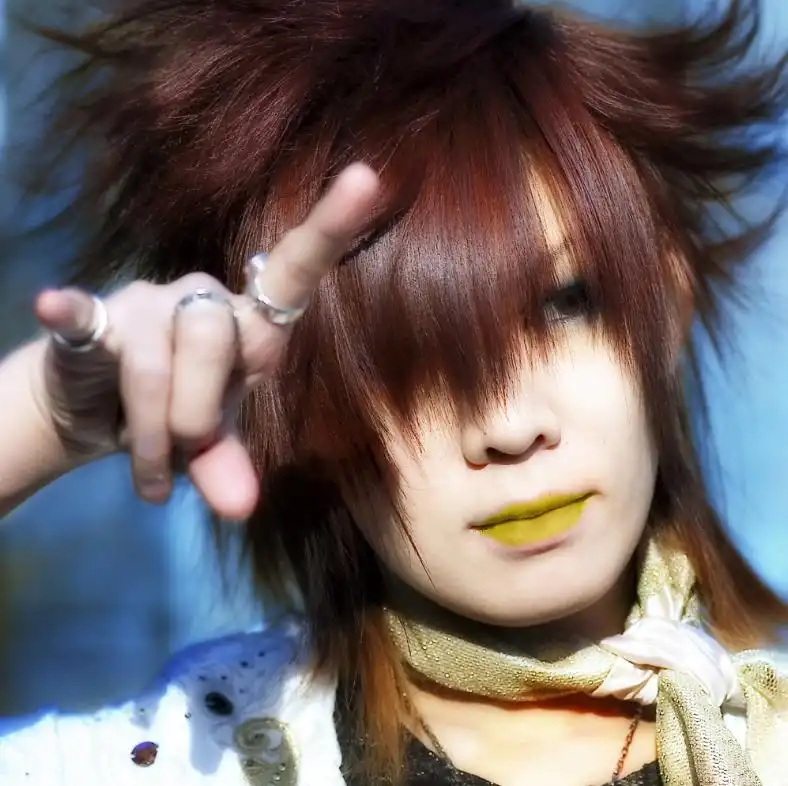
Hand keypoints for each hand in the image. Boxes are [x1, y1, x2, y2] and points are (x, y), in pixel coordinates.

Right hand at [31, 163, 379, 518]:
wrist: (95, 412)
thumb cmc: (174, 416)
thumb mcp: (210, 445)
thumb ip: (228, 466)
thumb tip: (239, 508)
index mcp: (249, 326)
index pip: (295, 272)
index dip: (330, 227)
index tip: (369, 178)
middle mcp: (202, 299)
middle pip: (213, 338)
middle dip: (200, 414)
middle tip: (188, 453)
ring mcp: (145, 302)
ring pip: (156, 358)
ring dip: (153, 433)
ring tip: (155, 479)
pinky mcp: (92, 319)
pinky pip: (85, 314)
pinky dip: (72, 312)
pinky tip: (55, 306)